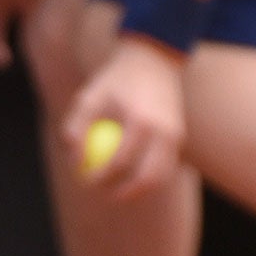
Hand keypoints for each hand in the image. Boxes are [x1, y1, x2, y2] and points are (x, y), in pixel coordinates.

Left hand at [63, 36, 186, 199]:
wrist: (154, 61)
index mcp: (142, 122)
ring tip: (118, 191)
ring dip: (140, 188)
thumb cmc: (115, 80)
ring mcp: (177, 136)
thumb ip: (75, 130)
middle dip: (124, 192)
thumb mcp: (88, 98)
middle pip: (148, 177)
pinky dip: (151, 177)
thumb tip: (75, 163)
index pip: (120, 161)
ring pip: (162, 176)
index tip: (84, 180)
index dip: (100, 177)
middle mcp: (165, 132)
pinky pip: (167, 166)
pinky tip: (132, 178)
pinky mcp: (180, 137)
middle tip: (103, 193)